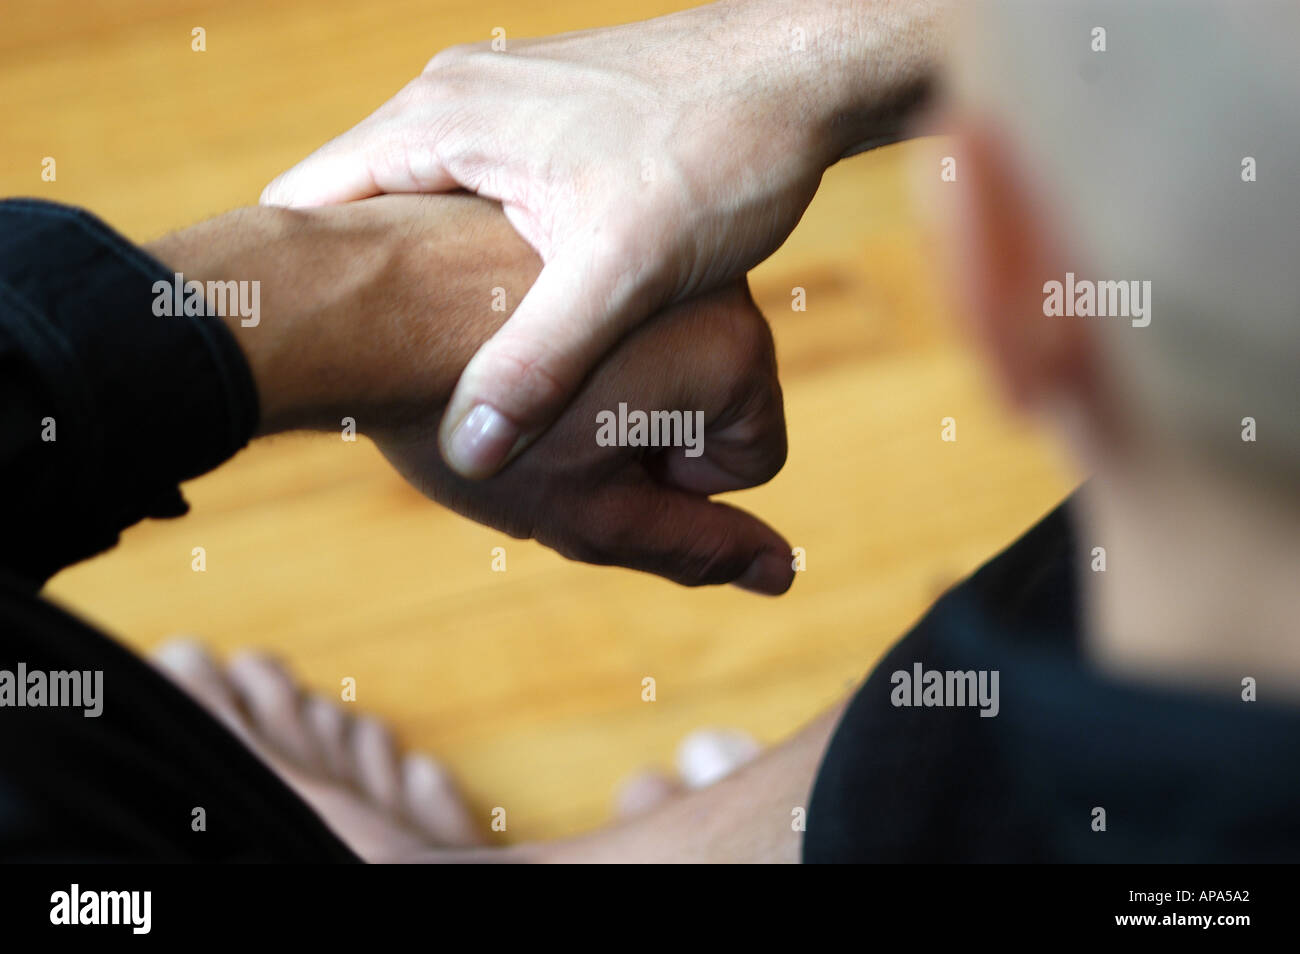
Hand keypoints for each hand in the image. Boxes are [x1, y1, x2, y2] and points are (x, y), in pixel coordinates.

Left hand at [147, 194, 792, 592]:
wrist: (357, 301)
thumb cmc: (473, 424)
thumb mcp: (588, 511)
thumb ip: (692, 548)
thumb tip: (780, 578)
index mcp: (730, 352)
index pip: (751, 457)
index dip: (671, 487)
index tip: (596, 465)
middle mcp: (706, 280)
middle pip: (704, 395)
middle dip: (641, 428)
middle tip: (550, 438)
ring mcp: (644, 235)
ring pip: (651, 346)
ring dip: (600, 380)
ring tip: (516, 389)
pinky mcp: (584, 207)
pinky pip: (601, 294)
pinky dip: (564, 326)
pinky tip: (494, 341)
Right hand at [261, 0, 940, 478]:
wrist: (799, 75)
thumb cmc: (720, 153)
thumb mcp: (625, 267)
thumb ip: (542, 360)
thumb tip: (472, 451)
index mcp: (440, 124)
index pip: (306, 204)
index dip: (289, 287)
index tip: (289, 361)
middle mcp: (450, 100)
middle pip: (354, 208)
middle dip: (359, 293)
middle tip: (358, 382)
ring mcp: (495, 105)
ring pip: (415, 206)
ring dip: (417, 277)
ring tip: (424, 360)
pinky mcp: (538, 120)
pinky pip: (468, 195)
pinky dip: (467, 255)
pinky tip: (497, 311)